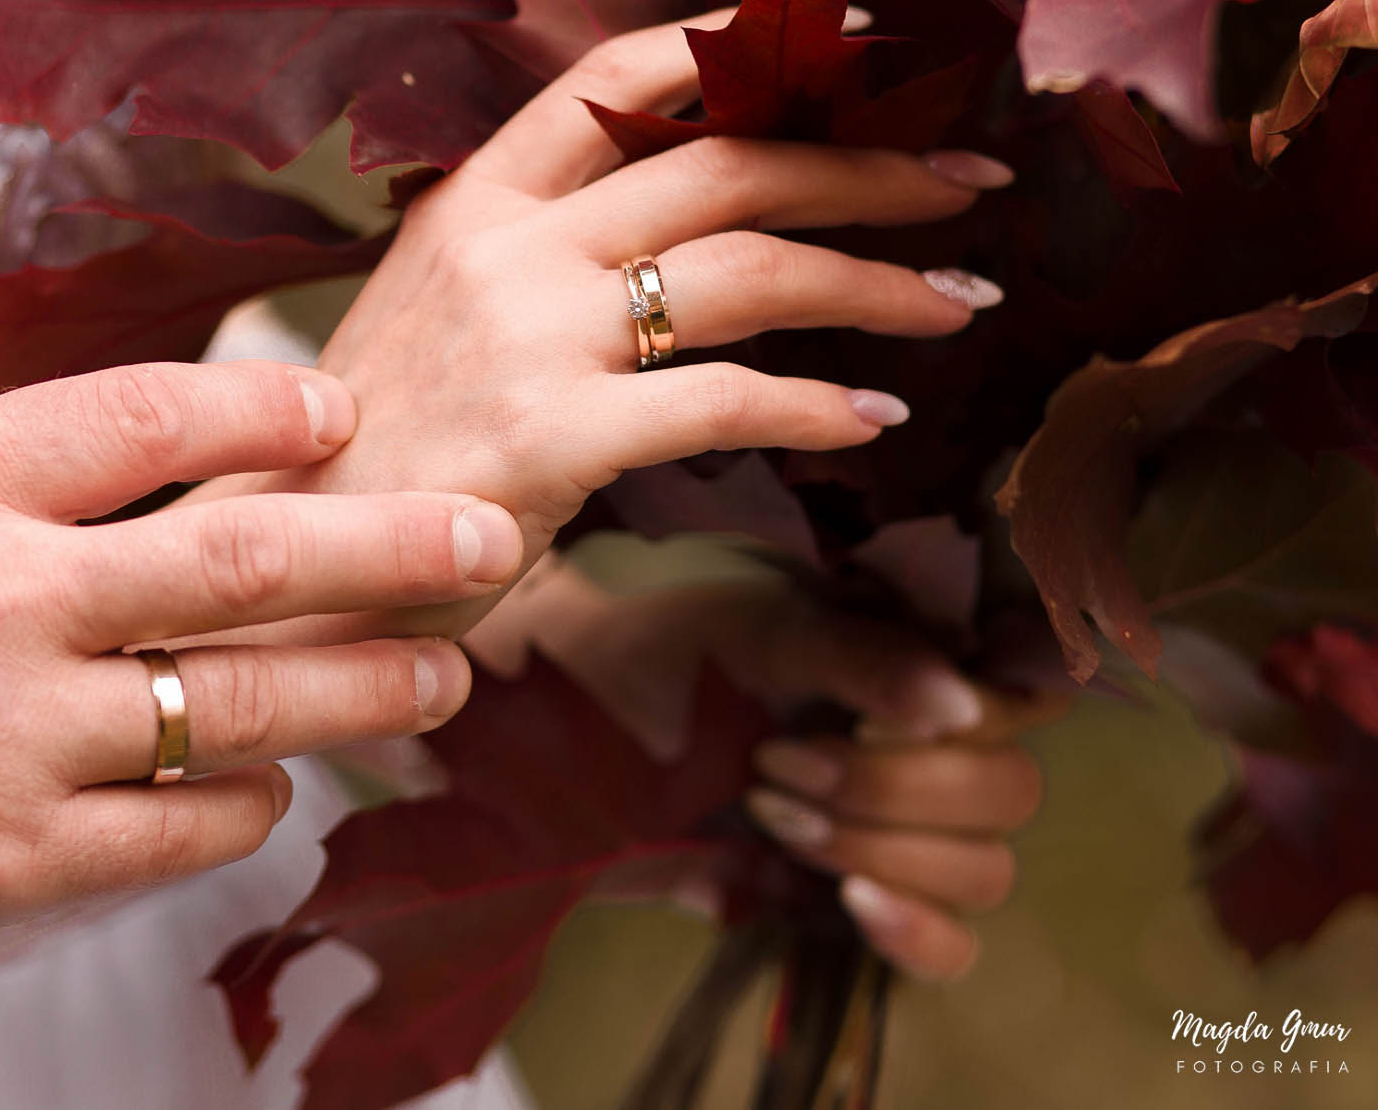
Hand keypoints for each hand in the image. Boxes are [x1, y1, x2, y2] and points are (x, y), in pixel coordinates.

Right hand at [0, 361, 523, 1045]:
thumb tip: (146, 477)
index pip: (144, 413)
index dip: (265, 406)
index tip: (342, 412)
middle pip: (247, 554)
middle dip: (396, 544)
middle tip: (492, 535)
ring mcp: (8, 736)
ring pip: (244, 697)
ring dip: (366, 684)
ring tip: (445, 674)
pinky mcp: (10, 860)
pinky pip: (184, 824)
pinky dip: (247, 799)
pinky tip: (274, 786)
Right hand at [207, 16, 1010, 633]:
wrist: (289, 558)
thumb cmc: (380, 446)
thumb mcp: (437, 310)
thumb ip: (539, 254)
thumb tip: (683, 229)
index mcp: (473, 203)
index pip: (615, 78)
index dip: (739, 47)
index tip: (847, 45)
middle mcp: (505, 250)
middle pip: (724, 166)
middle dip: (866, 168)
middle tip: (966, 181)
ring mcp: (528, 340)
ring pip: (747, 273)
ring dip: (876, 284)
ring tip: (957, 304)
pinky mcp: (553, 440)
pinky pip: (727, 402)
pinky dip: (820, 407)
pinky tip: (874, 419)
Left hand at [472, 557, 1065, 980]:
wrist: (549, 736)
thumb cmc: (650, 653)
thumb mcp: (749, 630)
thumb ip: (859, 656)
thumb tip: (960, 703)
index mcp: (915, 661)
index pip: (1026, 694)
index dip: (978, 708)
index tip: (875, 706)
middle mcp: (925, 746)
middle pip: (1009, 793)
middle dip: (894, 786)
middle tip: (776, 759)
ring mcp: (898, 832)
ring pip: (981, 871)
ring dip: (878, 845)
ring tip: (768, 807)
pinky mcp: (858, 903)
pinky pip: (948, 947)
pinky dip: (914, 929)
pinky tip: (852, 899)